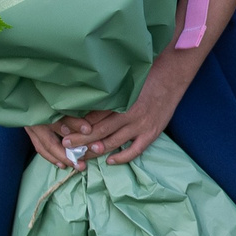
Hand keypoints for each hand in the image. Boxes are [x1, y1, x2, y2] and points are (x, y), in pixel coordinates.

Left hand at [50, 66, 187, 166]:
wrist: (172, 75)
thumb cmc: (146, 74)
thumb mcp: (124, 79)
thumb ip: (108, 90)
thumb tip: (85, 97)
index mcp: (120, 99)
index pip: (93, 116)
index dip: (76, 125)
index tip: (63, 129)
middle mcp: (129, 114)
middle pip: (99, 131)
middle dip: (80, 140)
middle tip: (66, 145)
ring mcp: (141, 125)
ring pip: (113, 143)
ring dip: (95, 150)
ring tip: (81, 155)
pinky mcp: (151, 133)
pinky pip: (134, 151)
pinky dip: (121, 157)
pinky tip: (110, 160)